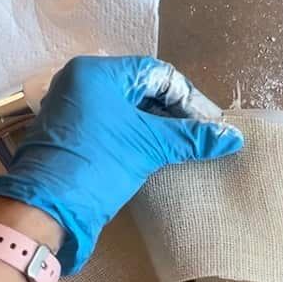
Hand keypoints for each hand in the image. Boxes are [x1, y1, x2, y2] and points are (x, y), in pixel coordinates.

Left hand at [0, 56, 242, 273]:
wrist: (49, 208)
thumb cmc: (97, 165)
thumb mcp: (149, 147)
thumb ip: (191, 138)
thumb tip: (234, 137)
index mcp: (97, 73)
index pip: (155, 74)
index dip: (188, 98)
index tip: (210, 123)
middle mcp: (83, 83)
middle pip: (142, 89)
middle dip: (175, 112)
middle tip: (203, 134)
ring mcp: (76, 110)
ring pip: (129, 110)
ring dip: (160, 126)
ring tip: (187, 146)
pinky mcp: (76, 135)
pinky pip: (116, 126)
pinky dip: (141, 136)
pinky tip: (162, 153)